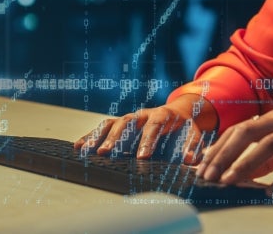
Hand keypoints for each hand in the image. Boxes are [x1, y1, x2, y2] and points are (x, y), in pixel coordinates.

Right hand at [74, 94, 216, 162]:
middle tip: (105, 153)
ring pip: (111, 123)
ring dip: (98, 136)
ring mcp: (130, 118)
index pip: (153, 126)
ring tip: (86, 151)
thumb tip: (189, 160)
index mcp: (162, 115)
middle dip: (116, 138)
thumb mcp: (193, 133)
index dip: (147, 141)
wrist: (178, 112)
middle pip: (126, 122)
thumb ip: (192, 146)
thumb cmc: (183, 126)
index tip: (142, 156)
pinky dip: (91, 135)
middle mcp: (142, 114)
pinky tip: (79, 147)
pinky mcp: (120, 123)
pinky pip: (103, 127)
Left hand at [194, 109, 272, 189]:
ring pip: (271, 144)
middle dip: (225, 154)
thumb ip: (270, 154)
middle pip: (248, 132)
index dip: (219, 147)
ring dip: (247, 163)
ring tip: (232, 179)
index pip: (240, 130)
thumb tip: (243, 171)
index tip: (202, 166)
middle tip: (209, 174)